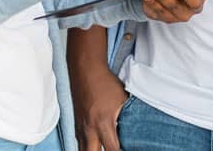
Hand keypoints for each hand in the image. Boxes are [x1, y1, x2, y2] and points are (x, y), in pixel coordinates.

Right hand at [68, 27, 128, 150]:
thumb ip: (128, 117)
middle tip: (112, 150)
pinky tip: (95, 146)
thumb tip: (136, 128)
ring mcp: (81, 127)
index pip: (112, 150)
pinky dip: (87, 147)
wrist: (86, 69)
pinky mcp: (77, 123)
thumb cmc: (105, 82)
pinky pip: (80, 142)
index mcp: (103, 123)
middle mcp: (90, 128)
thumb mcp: (123, 99)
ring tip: (102, 148)